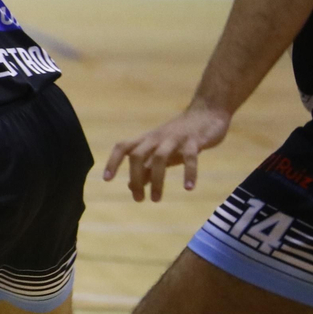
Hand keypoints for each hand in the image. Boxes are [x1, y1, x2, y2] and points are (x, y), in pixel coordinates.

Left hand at [103, 105, 231, 201]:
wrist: (206, 114)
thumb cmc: (179, 136)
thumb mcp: (160, 152)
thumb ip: (146, 169)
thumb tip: (130, 186)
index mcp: (146, 140)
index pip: (123, 147)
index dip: (113, 161)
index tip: (106, 180)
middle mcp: (156, 138)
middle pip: (137, 155)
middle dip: (135, 177)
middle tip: (139, 199)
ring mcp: (174, 138)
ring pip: (159, 158)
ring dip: (157, 180)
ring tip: (156, 199)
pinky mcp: (194, 141)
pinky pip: (190, 157)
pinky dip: (189, 173)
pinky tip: (188, 188)